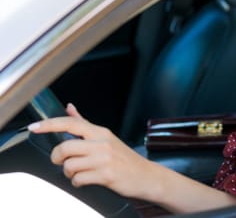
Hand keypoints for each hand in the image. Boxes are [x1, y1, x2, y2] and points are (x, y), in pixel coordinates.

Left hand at [28, 103, 154, 198]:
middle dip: (57, 159)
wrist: (146, 176)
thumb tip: (69, 107)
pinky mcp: (106, 175)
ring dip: (69, 173)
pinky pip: (78, 180)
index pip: (70, 124)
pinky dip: (78, 183)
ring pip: (69, 166)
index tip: (33, 127)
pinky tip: (86, 180)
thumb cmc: (124, 158)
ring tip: (79, 173)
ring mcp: (104, 159)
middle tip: (61, 162)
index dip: (49, 125)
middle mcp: (102, 143)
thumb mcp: (106, 137)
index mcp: (100, 132)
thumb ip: (85, 123)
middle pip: (64, 147)